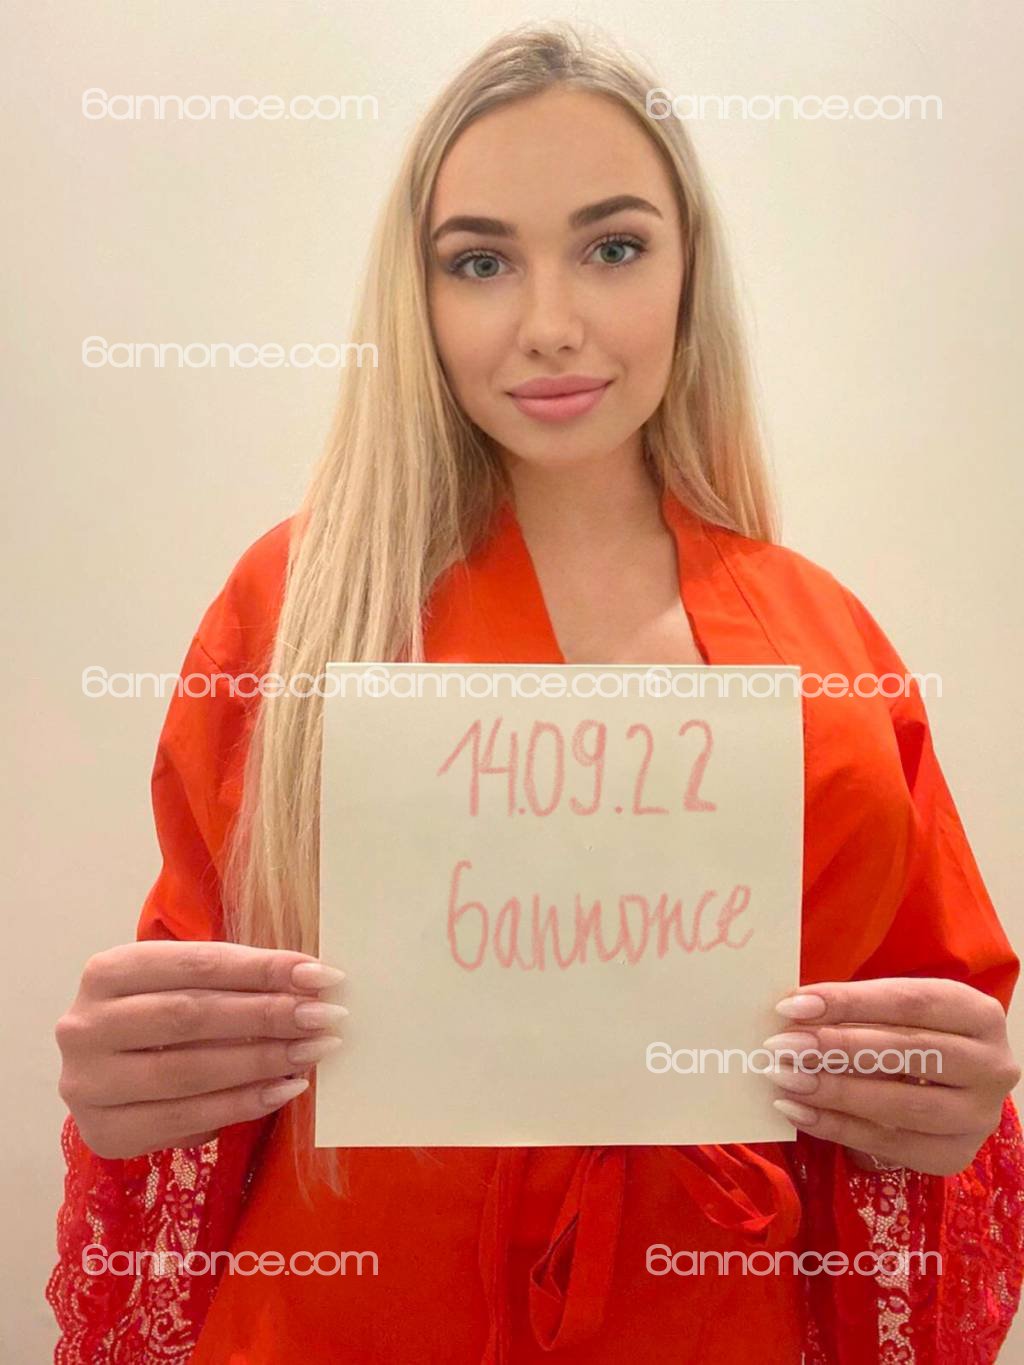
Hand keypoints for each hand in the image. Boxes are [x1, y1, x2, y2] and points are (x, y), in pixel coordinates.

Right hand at [55, 940, 347, 1157]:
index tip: (319, 975)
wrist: (107, 1075)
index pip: (197, 964)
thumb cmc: (160, 1015)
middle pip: (192, 1016)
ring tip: (312, 1052)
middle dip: (268, 1015)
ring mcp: (88, 1083)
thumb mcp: (183, 983)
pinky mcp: (105, 1133)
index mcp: (107, 971)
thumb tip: (312, 978)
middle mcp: (86, 1025)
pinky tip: (284, 1089)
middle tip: (324, 1017)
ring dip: (262, 1062)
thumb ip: (234, 978)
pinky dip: (243, 1104)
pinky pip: (186, 1120)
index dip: (262, 969)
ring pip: (189, 1071)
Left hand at [763, 977, 1019, 1175]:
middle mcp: (991, 1066)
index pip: (909, 1001)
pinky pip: (890, 1145)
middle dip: (837, 1048)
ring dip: (835, 1091)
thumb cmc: (916, 1034)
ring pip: (902, 1104)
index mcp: (979, 1014)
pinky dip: (838, 1128)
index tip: (793, 1004)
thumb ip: (856, 1010)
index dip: (848, 1002)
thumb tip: (794, 1012)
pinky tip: (799, 1112)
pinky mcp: (955, 1155)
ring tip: (785, 1079)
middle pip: (908, 1053)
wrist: (956, 1085)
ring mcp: (978, 1116)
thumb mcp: (898, 1011)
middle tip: (782, 1046)